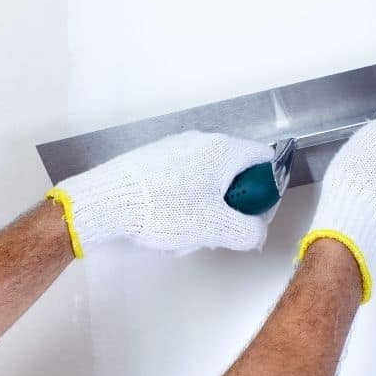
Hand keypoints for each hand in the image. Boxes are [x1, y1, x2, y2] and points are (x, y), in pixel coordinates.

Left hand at [48, 131, 274, 255]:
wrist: (108, 202)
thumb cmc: (162, 209)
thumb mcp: (215, 227)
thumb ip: (247, 231)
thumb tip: (256, 232)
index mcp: (223, 150)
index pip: (264, 159)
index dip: (267, 189)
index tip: (254, 213)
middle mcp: (201, 142)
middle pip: (234, 173)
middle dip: (231, 205)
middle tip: (219, 229)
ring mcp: (175, 149)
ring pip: (207, 181)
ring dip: (205, 209)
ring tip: (186, 232)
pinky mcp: (155, 160)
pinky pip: (182, 181)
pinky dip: (183, 203)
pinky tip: (166, 223)